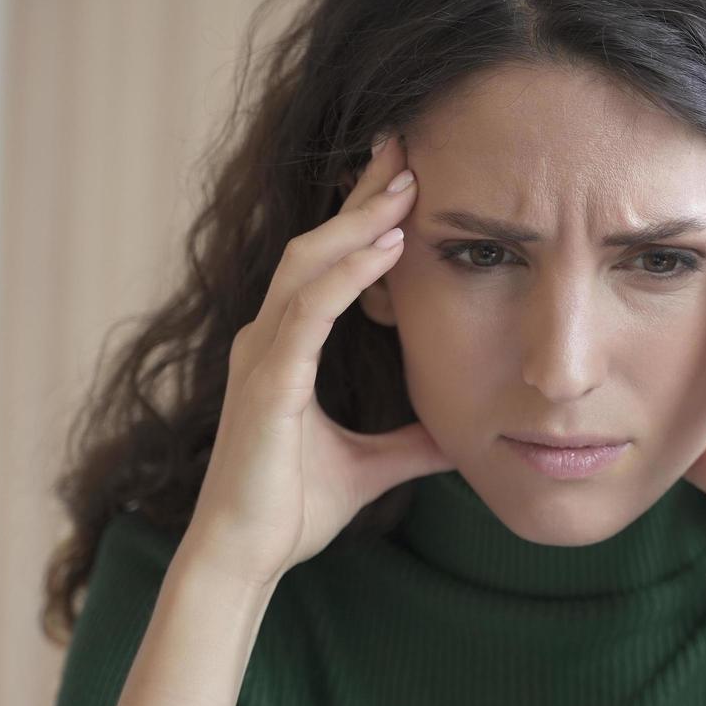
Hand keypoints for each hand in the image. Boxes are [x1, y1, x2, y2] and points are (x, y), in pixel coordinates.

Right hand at [190, 132, 452, 585]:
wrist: (245, 557)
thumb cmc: (292, 509)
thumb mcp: (372, 466)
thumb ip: (411, 444)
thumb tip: (460, 437)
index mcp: (286, 348)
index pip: (327, 263)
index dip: (363, 217)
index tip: (407, 178)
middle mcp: (267, 338)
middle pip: (316, 244)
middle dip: (361, 195)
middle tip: (406, 148)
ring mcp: (262, 355)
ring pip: (308, 263)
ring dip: (360, 220)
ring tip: (409, 183)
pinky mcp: (268, 382)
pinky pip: (309, 311)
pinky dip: (350, 274)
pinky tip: (389, 247)